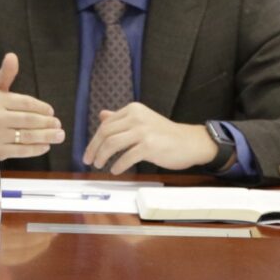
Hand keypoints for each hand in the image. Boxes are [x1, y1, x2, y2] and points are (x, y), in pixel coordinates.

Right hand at [0, 54, 64, 159]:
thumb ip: (5, 74)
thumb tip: (12, 56)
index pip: (24, 103)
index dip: (41, 107)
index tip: (51, 111)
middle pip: (27, 120)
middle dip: (47, 123)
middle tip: (58, 125)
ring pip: (26, 136)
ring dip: (46, 136)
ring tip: (59, 136)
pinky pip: (21, 150)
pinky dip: (36, 149)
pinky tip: (46, 146)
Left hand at [81, 104, 216, 173]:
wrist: (190, 142)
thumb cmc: (165, 135)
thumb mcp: (142, 120)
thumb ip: (122, 118)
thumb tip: (102, 116)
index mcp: (133, 109)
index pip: (106, 124)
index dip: (94, 140)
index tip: (89, 152)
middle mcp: (137, 117)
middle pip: (105, 133)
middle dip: (94, 149)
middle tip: (89, 161)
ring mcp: (143, 131)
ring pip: (112, 144)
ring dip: (102, 157)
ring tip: (100, 165)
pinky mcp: (149, 146)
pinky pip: (126, 157)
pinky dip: (118, 165)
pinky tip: (115, 170)